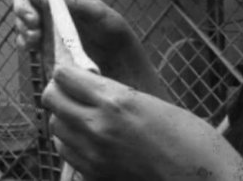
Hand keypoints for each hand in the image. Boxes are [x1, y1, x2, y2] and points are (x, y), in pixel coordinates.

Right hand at [14, 0, 162, 95]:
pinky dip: (23, 42)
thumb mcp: (107, 20)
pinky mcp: (45, 53)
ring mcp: (49, 33)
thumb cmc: (122, 47)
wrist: (126, 83)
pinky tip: (32, 47)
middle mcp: (57, 13)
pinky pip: (25, 42)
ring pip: (23, 21)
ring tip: (35, 39)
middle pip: (26, 0)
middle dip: (23, 8)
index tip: (37, 0)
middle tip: (33, 23)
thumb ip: (79, 4)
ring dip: (22, 26)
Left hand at [43, 65, 242, 180]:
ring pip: (55, 125)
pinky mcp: (96, 174)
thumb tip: (89, 86)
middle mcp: (98, 126)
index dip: (68, 71)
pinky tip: (88, 138)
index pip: (64, 75)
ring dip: (64, 116)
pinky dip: (70, 141)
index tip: (75, 72)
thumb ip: (116, 94)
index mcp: (115, 100)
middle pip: (51, 98)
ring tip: (83, 115)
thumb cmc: (191, 139)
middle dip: (60, 90)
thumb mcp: (152, 102)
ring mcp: (94, 154)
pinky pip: (66, 151)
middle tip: (74, 91)